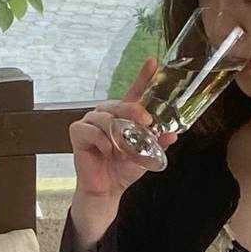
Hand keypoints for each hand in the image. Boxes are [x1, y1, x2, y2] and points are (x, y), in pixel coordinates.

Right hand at [69, 57, 178, 198]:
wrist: (107, 189)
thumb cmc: (123, 169)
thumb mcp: (145, 156)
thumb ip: (157, 143)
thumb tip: (173, 134)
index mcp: (124, 116)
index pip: (135, 92)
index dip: (144, 76)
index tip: (153, 62)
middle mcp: (107, 114)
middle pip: (119, 104)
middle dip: (133, 110)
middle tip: (145, 121)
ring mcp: (91, 122)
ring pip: (104, 117)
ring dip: (115, 133)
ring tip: (121, 150)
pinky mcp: (78, 132)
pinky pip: (90, 130)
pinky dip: (101, 141)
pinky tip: (107, 151)